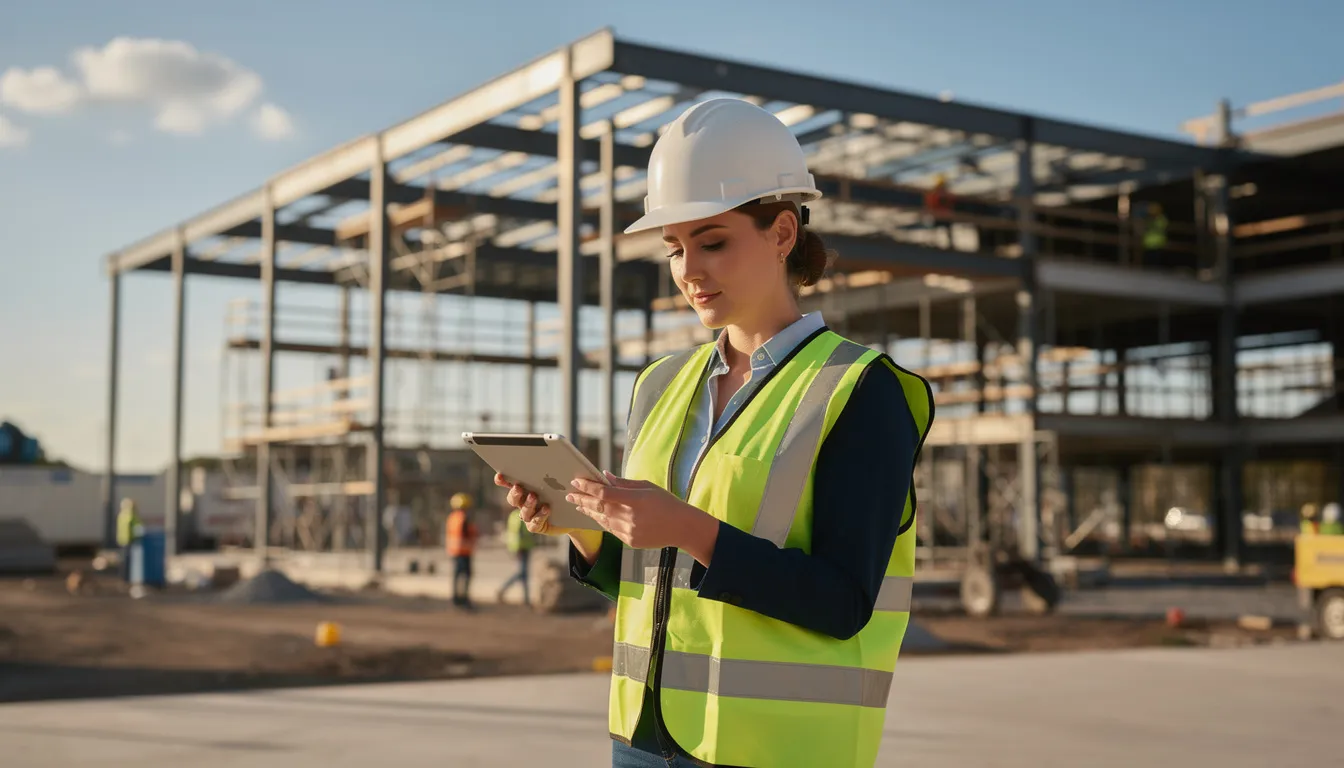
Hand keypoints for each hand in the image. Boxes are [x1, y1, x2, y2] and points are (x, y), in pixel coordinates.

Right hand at [493, 472, 582, 536]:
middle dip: (514, 492)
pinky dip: (539, 516)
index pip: (509, 483)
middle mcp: (523, 502)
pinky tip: (546, 508)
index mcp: (525, 489)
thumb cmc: (564, 493)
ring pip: (523, 511)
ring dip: (528, 504)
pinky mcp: (537, 526)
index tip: (500, 474)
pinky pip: (534, 523)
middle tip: (518, 486)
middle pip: (513, 498)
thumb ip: (552, 471)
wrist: (573, 515)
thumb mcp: (559, 480)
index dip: (502, 480)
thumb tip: (553, 453)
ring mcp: (529, 515)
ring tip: (534, 496)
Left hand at [567, 472, 720, 563]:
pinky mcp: (630, 541)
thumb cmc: (666, 502)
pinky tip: (595, 515)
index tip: (576, 481)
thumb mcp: (647, 487)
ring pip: (602, 520)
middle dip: (582, 500)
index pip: (605, 492)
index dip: (588, 487)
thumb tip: (604, 476)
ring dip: (589, 511)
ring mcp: (629, 531)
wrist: (682, 528)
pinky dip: (601, 521)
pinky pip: (611, 530)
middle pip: (599, 507)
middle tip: (569, 495)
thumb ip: (623, 483)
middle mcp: (630, 517)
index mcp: (635, 500)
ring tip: (578, 505)